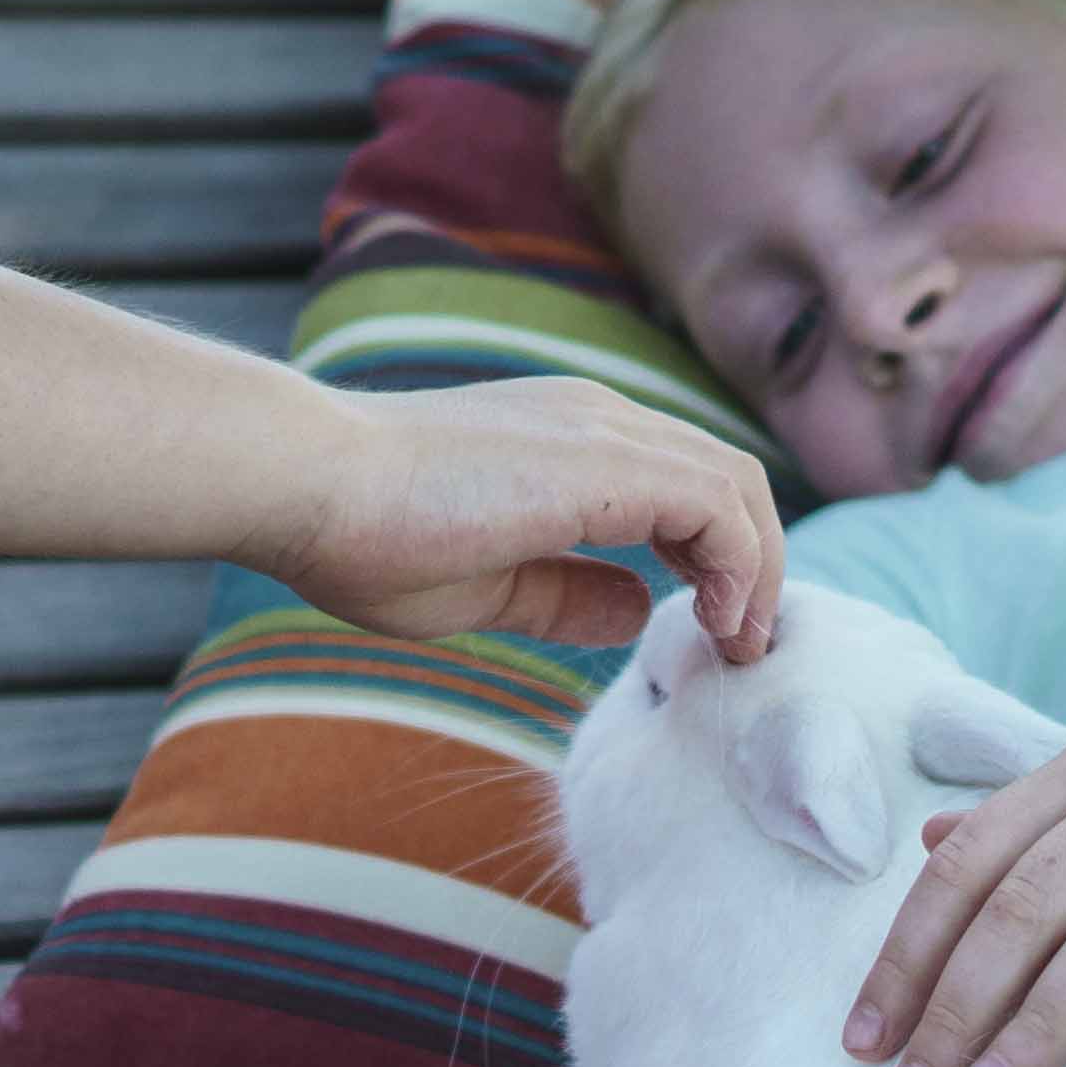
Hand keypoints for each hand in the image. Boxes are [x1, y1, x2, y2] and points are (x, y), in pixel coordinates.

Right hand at [266, 379, 782, 657]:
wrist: (309, 482)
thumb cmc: (367, 533)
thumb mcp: (490, 583)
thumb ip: (567, 591)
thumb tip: (636, 611)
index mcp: (571, 440)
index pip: (685, 482)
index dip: (716, 558)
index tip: (710, 630)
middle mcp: (600, 419)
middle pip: (727, 478)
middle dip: (753, 566)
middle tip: (742, 647)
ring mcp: (606, 431)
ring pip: (736, 485)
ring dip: (756, 571)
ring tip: (739, 645)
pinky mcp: (607, 463)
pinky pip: (718, 506)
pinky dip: (739, 565)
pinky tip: (718, 623)